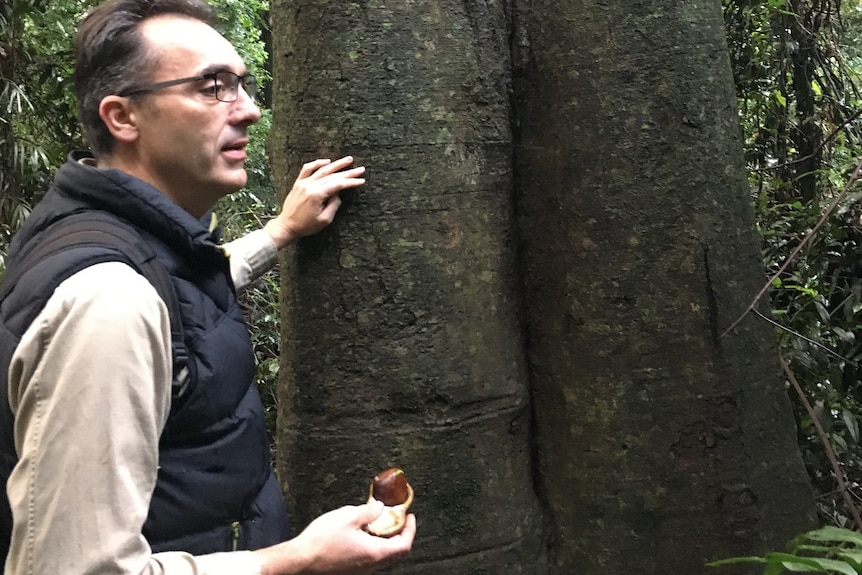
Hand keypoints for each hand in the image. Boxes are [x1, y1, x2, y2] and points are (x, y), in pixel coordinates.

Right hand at [255, 501, 415, 574]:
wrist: (300, 560)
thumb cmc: (321, 541)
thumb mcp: (348, 516)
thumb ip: (368, 511)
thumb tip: (379, 507)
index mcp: (374, 552)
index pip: (404, 544)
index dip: (410, 529)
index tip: (410, 517)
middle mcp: (370, 565)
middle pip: (395, 552)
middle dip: (399, 534)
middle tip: (397, 519)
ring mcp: (360, 570)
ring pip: (381, 556)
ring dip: (385, 540)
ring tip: (378, 523)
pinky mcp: (350, 570)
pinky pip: (369, 558)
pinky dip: (372, 545)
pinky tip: (361, 534)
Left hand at [265, 156, 364, 247]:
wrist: (286, 226)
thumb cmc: (306, 226)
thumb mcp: (325, 219)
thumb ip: (334, 204)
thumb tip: (338, 193)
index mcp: (317, 194)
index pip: (338, 185)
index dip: (351, 182)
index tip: (361, 180)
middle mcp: (310, 185)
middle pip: (332, 176)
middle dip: (348, 172)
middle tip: (360, 169)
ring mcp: (303, 183)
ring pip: (322, 170)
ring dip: (336, 164)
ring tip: (348, 160)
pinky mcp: (298, 183)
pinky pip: (307, 169)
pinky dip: (317, 163)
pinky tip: (327, 161)